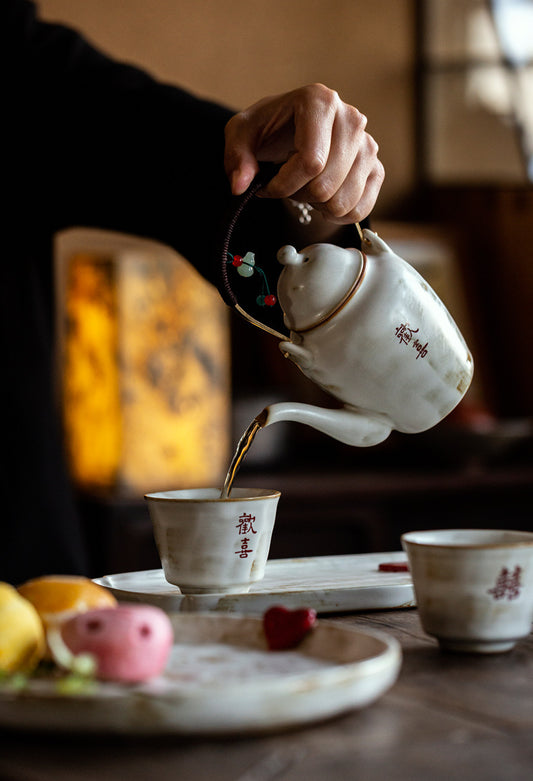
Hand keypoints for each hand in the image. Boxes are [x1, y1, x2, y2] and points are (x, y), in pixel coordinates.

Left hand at [224, 83, 383, 223]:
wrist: (292, 133)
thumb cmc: (268, 132)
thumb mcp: (241, 135)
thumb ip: (237, 157)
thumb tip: (240, 185)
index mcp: (319, 101)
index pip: (310, 162)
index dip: (284, 186)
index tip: (267, 186)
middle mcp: (351, 118)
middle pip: (326, 185)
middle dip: (298, 196)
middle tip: (287, 186)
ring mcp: (368, 144)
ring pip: (343, 202)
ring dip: (316, 206)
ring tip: (306, 188)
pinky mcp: (376, 168)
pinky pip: (359, 209)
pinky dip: (336, 214)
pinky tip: (323, 199)